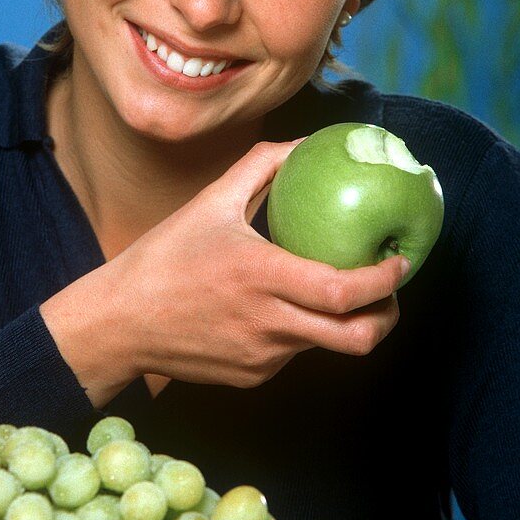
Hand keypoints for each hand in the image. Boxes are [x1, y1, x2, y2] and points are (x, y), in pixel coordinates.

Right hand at [41, 141, 406, 405]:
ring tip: (340, 293)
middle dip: (388, 316)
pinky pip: (292, 354)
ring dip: (344, 321)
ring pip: (326, 345)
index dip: (385, 280)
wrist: (119, 324)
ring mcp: (261, 356)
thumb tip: (304, 143)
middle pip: (356, 337)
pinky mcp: (252, 375)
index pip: (344, 291)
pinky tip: (281, 309)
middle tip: (390, 290)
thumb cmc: (162, 258)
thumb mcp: (209, 202)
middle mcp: (267, 323)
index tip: (400, 259)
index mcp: (260, 276)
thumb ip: (260, 166)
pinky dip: (300, 332)